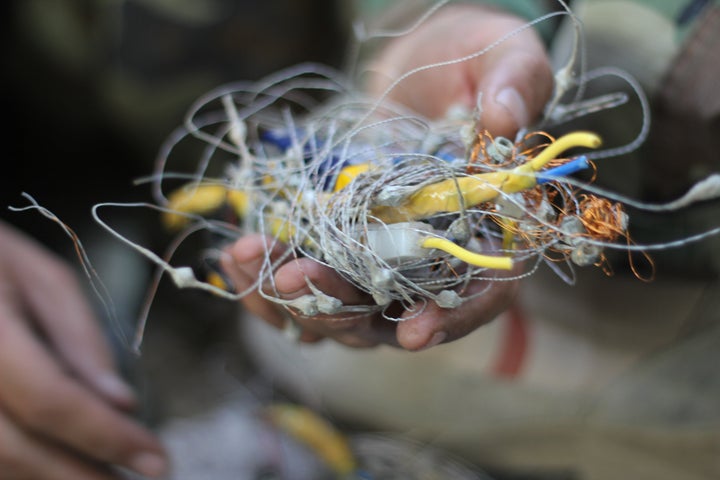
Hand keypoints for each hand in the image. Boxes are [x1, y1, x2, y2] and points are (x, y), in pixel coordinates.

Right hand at [0, 221, 167, 478]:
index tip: (157, 460)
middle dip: (82, 476)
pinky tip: (63, 468)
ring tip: (108, 478)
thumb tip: (122, 404)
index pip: (50, 400)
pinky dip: (23, 470)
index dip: (106, 436)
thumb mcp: (43, 280)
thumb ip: (81, 341)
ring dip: (53, 479)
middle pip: (14, 450)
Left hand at [222, 4, 551, 350]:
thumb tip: (503, 117)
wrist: (419, 71)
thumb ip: (514, 82)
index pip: (485, 291)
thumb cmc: (473, 63)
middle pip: (393, 310)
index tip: (414, 331)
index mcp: (488, 227)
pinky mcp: (337, 247)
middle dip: (341, 305)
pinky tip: (235, 255)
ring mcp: (380, 257)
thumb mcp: (502, 56)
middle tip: (294, 279)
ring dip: (290, 298)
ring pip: (339, 309)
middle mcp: (433, 257)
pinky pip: (302, 288)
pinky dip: (265, 283)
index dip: (455, 317)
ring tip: (245, 255)